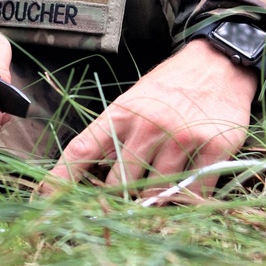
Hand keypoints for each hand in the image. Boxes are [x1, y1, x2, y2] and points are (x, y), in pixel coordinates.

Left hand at [44, 39, 256, 193]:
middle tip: (123, 202)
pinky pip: (193, 195)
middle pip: (118, 183)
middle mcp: (148, 125)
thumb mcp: (134, 101)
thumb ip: (115, 135)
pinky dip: (186, 202)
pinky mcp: (214, 149)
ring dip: (154, 201)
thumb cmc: (171, 86)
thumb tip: (91, 176)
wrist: (219, 62)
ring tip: (159, 191)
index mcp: (122, 112)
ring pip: (155, 194)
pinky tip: (186, 192)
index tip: (46, 200)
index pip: (82, 149)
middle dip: (117, 199)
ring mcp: (181, 138)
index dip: (61, 178)